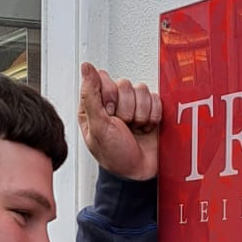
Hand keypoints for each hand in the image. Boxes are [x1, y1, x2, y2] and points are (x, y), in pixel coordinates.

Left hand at [79, 63, 161, 181]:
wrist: (139, 174)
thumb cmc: (114, 156)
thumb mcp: (98, 127)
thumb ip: (90, 95)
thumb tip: (86, 67)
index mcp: (94, 104)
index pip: (103, 79)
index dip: (109, 97)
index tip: (109, 116)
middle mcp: (113, 102)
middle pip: (124, 84)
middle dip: (126, 109)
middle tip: (124, 126)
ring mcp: (132, 105)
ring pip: (141, 90)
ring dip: (140, 114)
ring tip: (135, 129)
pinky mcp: (150, 109)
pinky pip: (156, 98)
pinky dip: (153, 116)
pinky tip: (146, 128)